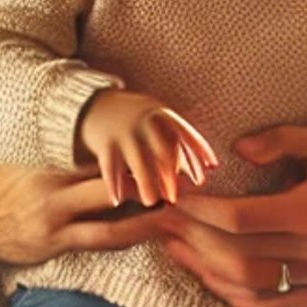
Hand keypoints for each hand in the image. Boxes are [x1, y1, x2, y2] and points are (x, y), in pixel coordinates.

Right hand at [0, 161, 176, 266]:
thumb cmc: (5, 181)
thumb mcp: (32, 155)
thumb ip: (67, 149)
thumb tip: (106, 133)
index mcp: (55, 162)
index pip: (106, 156)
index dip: (141, 155)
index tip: (174, 149)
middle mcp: (59, 190)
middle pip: (116, 187)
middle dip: (153, 186)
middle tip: (189, 183)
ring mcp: (58, 221)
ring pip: (113, 222)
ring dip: (148, 221)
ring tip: (179, 214)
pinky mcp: (57, 244)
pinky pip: (99, 241)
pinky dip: (127, 236)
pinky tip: (152, 233)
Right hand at [78, 87, 218, 206]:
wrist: (98, 105)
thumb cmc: (142, 122)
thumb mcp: (162, 123)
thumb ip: (182, 145)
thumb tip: (208, 172)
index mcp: (164, 116)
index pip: (186, 133)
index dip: (199, 151)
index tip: (208, 171)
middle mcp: (146, 123)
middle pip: (162, 149)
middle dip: (170, 173)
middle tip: (175, 197)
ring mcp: (125, 132)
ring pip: (137, 160)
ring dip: (145, 182)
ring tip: (151, 202)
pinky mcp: (106, 143)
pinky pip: (110, 165)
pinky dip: (113, 183)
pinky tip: (117, 200)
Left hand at [160, 124, 306, 306]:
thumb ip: (281, 140)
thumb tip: (240, 149)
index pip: (243, 218)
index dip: (203, 209)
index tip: (178, 197)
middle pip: (238, 253)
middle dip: (194, 236)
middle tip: (166, 219)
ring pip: (246, 284)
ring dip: (203, 267)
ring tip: (175, 244)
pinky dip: (231, 296)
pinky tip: (207, 273)